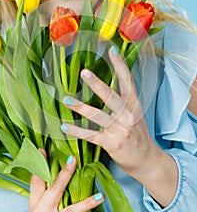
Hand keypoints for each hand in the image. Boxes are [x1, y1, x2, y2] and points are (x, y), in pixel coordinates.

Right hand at [27, 154, 105, 211]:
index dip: (40, 164)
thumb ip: (43, 187)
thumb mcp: (37, 206)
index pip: (36, 180)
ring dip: (86, 204)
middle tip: (74, 160)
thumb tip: (46, 160)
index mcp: (35, 202)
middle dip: (64, 174)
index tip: (44, 149)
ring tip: (101, 196)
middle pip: (54, 190)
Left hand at [61, 47, 177, 206]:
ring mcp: (120, 130)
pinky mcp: (112, 144)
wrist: (147, 160)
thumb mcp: (135, 114)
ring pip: (97, 115)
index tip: (111, 50)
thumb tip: (104, 85)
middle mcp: (128, 115)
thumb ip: (123, 101)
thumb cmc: (137, 134)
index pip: (127, 81)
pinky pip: (91, 135)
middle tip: (84, 72)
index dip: (120, 65)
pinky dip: (77, 131)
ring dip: (80, 107)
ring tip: (66, 100)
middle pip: (111, 96)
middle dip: (97, 84)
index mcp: (134, 105)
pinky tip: (65, 126)